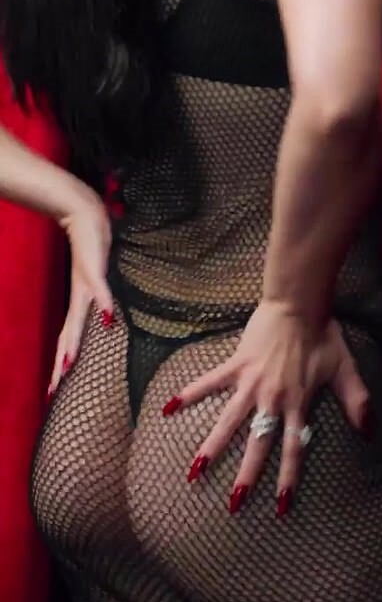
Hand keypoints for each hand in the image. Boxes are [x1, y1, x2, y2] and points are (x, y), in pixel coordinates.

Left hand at [47, 195, 114, 396]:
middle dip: (61, 362)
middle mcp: (79, 296)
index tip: (54, 388)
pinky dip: (103, 302)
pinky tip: (107, 318)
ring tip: (68, 365)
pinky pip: (100, 287)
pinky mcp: (95, 268)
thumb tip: (105, 316)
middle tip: (53, 389)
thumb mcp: (95, 274)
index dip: (62, 362)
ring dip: (74, 341)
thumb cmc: (92, 243)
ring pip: (77, 317)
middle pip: (68, 335)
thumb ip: (100, 293)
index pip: (68, 337)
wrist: (84, 213)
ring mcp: (86, 282)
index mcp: (79, 301)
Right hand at [163, 300, 370, 514]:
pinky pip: (209, 382)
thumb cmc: (324, 335)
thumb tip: (371, 433)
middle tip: (233, 504)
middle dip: (246, 475)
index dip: (288, 477)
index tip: (280, 505)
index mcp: (299, 403)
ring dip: (212, 447)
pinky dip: (189, 393)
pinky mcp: (236, 364)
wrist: (299, 303)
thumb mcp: (345, 369)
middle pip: (258, 444)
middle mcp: (273, 398)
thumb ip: (358, 402)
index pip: (294, 447)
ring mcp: (251, 382)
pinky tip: (168, 408)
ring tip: (194, 471)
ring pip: (228, 421)